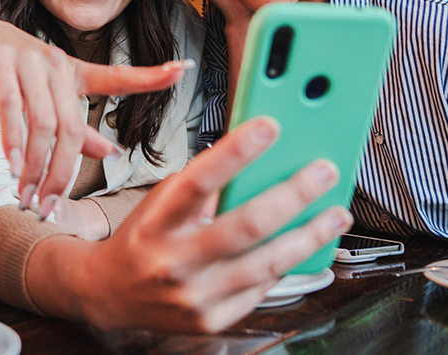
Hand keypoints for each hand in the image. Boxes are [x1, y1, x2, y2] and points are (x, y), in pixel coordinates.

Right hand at [0, 15, 191, 213]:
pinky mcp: (0, 63)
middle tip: (48, 205)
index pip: (118, 77)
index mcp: (76, 72)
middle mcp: (57, 64)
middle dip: (61, 171)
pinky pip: (9, 107)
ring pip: (41, 122)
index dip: (151, 75)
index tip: (183, 69)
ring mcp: (28, 61)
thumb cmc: (19, 73)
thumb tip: (112, 152)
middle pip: (71, 127)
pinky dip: (11, 140)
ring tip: (26, 193)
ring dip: (34, 164)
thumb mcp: (53, 97)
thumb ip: (80, 127)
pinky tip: (12, 165)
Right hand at [28, 116, 351, 332]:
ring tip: (335, 213)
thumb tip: (256, 159)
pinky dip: (289, 265)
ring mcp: (194, 294)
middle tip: (323, 171)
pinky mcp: (211, 320)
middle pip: (245, 225)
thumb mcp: (160, 202)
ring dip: (308, 234)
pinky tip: (307, 245)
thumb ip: (202, 186)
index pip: (200, 181)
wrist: (111, 293)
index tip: (270, 126)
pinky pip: (261, 289)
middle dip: (293, 194)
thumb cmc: (144, 238)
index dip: (237, 152)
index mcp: (157, 220)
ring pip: (266, 263)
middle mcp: (173, 259)